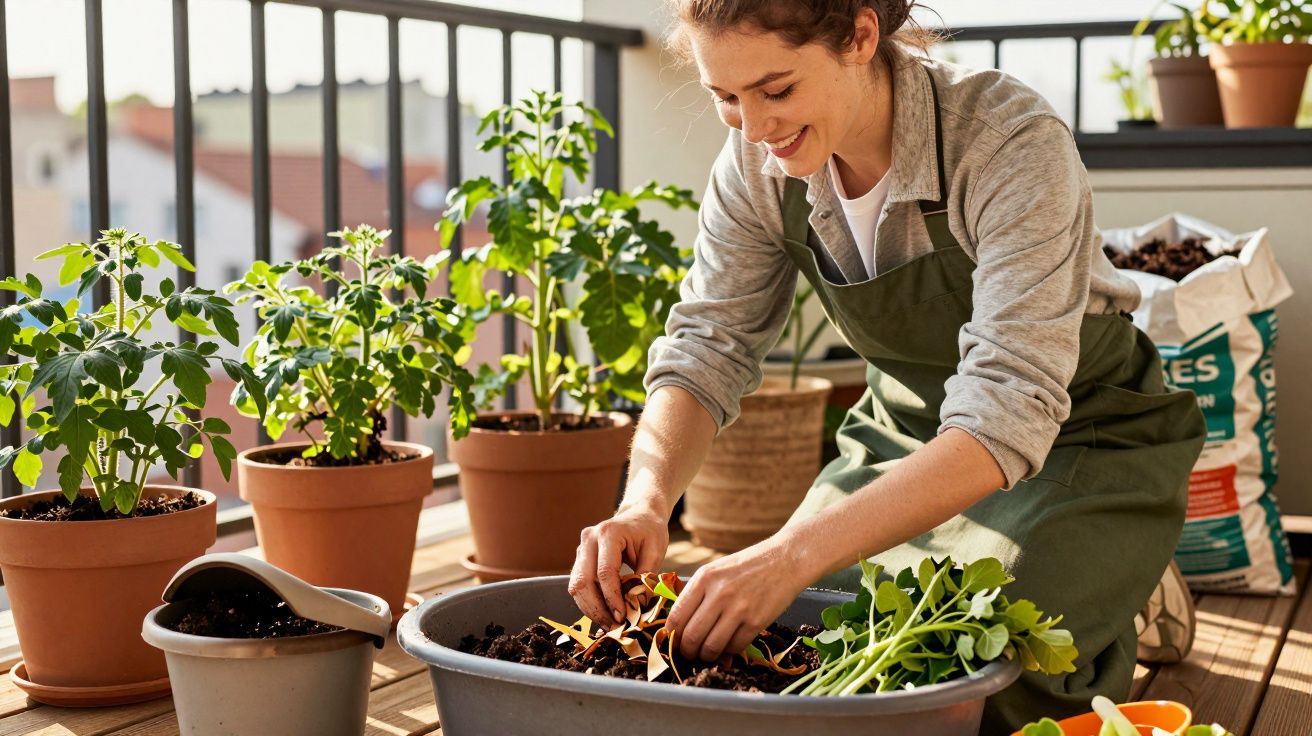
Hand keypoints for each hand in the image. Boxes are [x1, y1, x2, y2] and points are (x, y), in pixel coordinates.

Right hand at [568, 506, 669, 627]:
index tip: (622, 617)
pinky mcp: (580, 559)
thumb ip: (646, 577)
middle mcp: (589, 539)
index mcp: (608, 533)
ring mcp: (581, 548)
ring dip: (590, 609)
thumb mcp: (655, 550)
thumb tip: (637, 606)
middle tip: (614, 627)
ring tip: (609, 625)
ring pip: (576, 586)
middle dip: (597, 609)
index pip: (604, 572)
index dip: (612, 598)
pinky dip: (589, 602)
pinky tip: (604, 614)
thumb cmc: (650, 531)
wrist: (639, 515)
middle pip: (583, 581)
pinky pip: (578, 585)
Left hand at [664, 533, 813, 661]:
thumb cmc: (747, 566)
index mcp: (704, 578)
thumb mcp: (716, 570)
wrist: (785, 560)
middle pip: (691, 636)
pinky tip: (728, 648)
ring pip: (711, 647)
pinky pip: (734, 647)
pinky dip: (728, 653)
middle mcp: (719, 593)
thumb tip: (679, 625)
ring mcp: (738, 609)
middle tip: (690, 654)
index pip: (676, 616)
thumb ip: (697, 593)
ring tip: (708, 654)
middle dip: (687, 651)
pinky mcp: (756, 621)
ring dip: (706, 656)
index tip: (674, 642)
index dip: (671, 636)